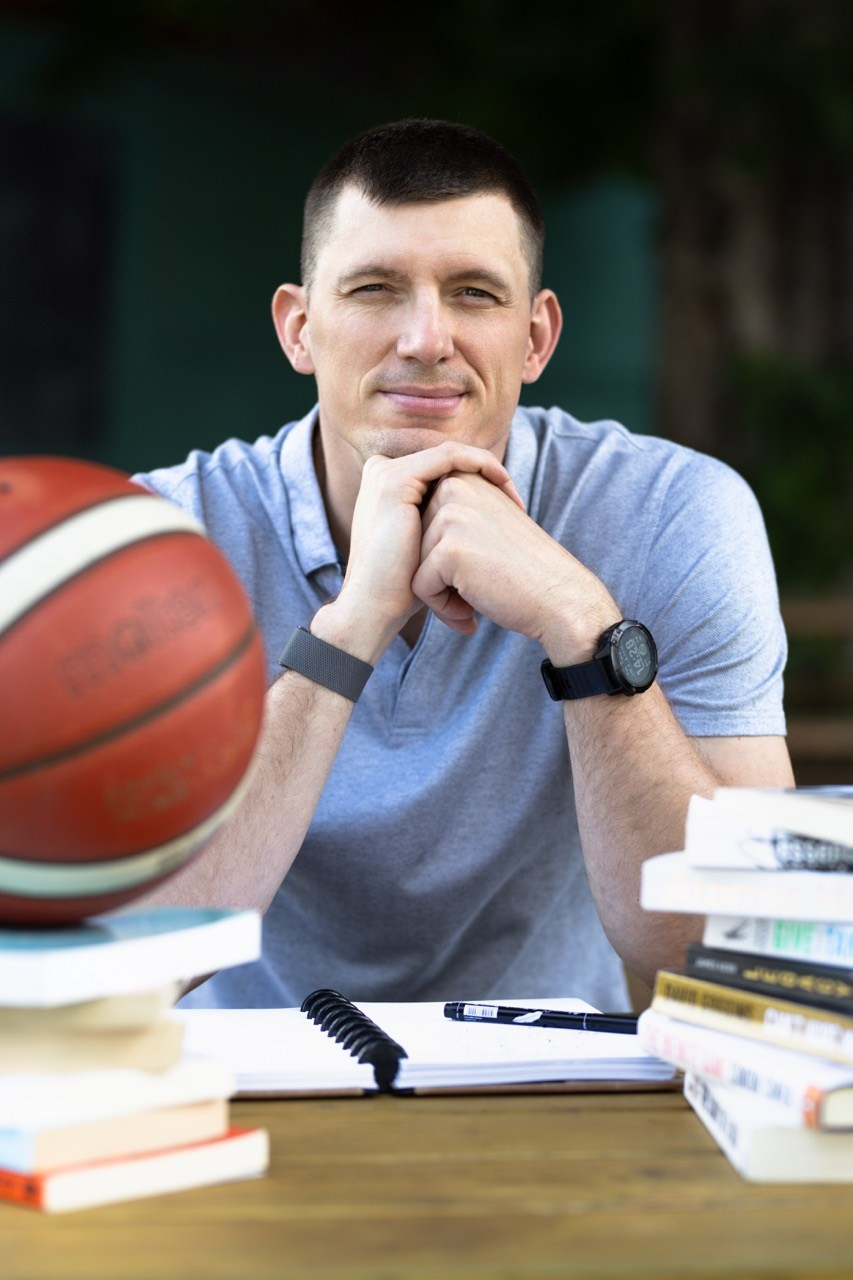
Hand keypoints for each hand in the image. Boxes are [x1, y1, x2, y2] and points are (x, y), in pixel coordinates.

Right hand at [321, 443, 523, 659]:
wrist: (375, 607)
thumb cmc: (404, 589)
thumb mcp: (429, 550)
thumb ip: (445, 528)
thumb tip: (487, 525)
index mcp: (390, 485)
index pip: (444, 470)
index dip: (479, 482)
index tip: (509, 507)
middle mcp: (383, 472)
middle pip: (449, 461)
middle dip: (487, 476)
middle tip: (518, 501)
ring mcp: (387, 472)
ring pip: (453, 454)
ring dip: (488, 469)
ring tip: (515, 496)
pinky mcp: (396, 478)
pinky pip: (450, 457)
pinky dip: (480, 466)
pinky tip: (503, 485)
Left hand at [413, 472, 619, 660]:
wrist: (560, 598)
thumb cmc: (524, 569)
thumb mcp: (489, 523)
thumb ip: (456, 513)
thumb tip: (413, 525)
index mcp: (464, 478)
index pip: (422, 523)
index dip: (444, 557)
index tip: (480, 567)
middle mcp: (455, 488)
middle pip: (416, 543)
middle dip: (440, 576)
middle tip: (475, 592)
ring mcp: (451, 516)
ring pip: (415, 565)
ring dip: (442, 594)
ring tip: (475, 603)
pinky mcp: (449, 549)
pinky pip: (420, 587)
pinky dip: (442, 608)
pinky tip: (471, 614)